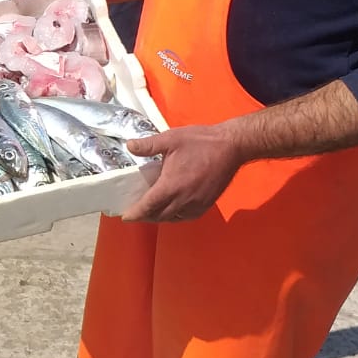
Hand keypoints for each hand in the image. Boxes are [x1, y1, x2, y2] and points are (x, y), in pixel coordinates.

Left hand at [120, 124, 244, 222]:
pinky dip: (176, 216)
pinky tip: (173, 209)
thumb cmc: (201, 142)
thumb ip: (148, 145)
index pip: (148, 206)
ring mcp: (196, 204)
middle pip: (159, 216)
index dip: (135, 213)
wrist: (232, 147)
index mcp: (171, 186)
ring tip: (152, 211)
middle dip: (146, 217)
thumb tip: (129, 146)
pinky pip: (187, 217)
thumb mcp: (171, 138)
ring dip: (160, 217)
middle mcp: (183, 200)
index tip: (126, 217)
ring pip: (173, 218)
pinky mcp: (207, 204)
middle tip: (136, 213)